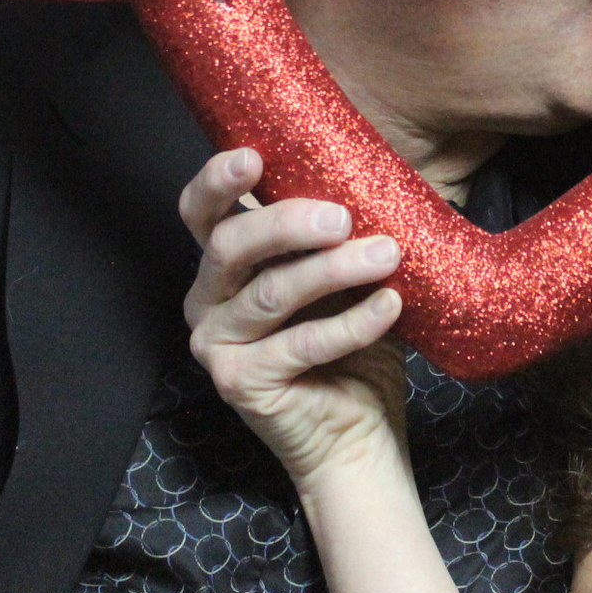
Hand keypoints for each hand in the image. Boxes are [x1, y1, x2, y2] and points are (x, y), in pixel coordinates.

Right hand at [181, 147, 408, 485]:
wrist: (358, 434)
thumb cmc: (353, 342)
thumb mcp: (343, 274)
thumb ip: (335, 231)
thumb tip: (370, 172)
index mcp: (224, 265)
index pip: (201, 212)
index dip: (216, 181)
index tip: (253, 158)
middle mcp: (207, 301)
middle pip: (229, 245)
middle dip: (286, 223)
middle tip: (343, 218)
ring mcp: (217, 345)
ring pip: (271, 292)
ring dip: (334, 269)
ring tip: (386, 255)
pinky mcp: (239, 383)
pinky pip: (302, 343)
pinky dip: (353, 322)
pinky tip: (390, 306)